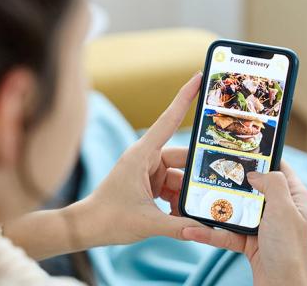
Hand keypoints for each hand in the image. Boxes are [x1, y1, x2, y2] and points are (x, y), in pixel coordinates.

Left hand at [74, 72, 205, 245]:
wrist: (86, 227)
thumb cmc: (108, 217)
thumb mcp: (148, 222)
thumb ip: (179, 226)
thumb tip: (207, 230)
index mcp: (142, 154)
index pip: (169, 120)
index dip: (185, 97)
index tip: (199, 76)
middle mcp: (146, 158)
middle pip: (183, 157)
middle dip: (198, 173)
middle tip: (220, 184)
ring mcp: (148, 170)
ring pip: (180, 176)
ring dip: (188, 193)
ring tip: (197, 210)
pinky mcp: (148, 183)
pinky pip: (172, 187)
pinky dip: (179, 201)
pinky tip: (182, 217)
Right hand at [181, 162, 306, 285]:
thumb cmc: (291, 251)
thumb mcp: (284, 210)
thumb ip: (272, 183)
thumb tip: (254, 172)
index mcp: (293, 197)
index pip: (277, 168)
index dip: (259, 157)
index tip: (235, 149)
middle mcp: (278, 209)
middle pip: (248, 188)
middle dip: (226, 183)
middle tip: (205, 172)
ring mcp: (261, 227)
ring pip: (232, 211)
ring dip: (210, 211)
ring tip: (190, 203)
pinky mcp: (248, 243)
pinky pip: (224, 234)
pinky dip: (207, 234)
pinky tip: (190, 231)